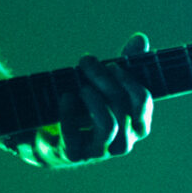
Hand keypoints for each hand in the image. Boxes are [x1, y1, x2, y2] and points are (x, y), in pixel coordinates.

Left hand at [35, 32, 152, 165]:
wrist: (47, 133)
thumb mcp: (104, 83)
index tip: (113, 65)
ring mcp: (99, 150)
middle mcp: (124, 141)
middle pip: (123, 108)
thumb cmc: (85, 104)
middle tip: (87, 62)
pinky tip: (66, 97)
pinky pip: (75, 134)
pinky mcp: (75, 154)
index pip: (144, 103)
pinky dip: (70, 113)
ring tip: (81, 86)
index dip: (130, 81)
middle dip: (105, 81)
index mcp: (136, 124)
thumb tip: (141, 38)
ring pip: (108, 125)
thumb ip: (124, 63)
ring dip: (95, 100)